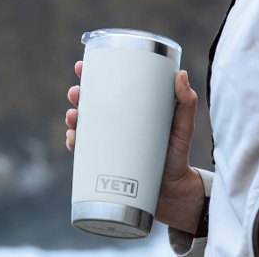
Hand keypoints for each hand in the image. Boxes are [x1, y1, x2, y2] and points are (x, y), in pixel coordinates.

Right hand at [66, 61, 204, 233]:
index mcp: (131, 109)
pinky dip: (74, 144)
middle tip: (76, 93)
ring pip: (82, 126)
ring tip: (73, 117)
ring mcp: (109, 144)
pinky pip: (82, 152)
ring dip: (72, 118)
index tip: (81, 66)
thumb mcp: (184, 126)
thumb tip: (181, 74)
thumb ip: (186, 102)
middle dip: (77, 95)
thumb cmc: (179, 154)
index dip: (91, 74)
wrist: (174, 193)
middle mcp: (116, 124)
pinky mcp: (104, 164)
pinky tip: (73, 138)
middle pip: (90, 104)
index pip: (108, 87)